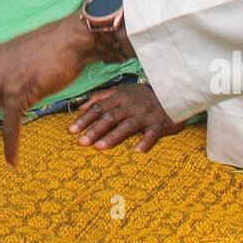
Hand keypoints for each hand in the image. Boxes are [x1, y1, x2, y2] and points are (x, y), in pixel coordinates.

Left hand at [69, 82, 185, 152]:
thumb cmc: (142, 96)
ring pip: (126, 126)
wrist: (172, 93)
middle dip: (94, 130)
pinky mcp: (159, 125)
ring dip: (112, 137)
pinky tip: (136, 151)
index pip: (98, 107)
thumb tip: (80, 106)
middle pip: (109, 118)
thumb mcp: (121, 91)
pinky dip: (145, 142)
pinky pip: (151, 134)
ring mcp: (144, 116)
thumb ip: (101, 97)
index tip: (70, 130)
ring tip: (99, 147)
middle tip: (81, 142)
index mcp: (120, 97)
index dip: (84, 119)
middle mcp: (130, 106)